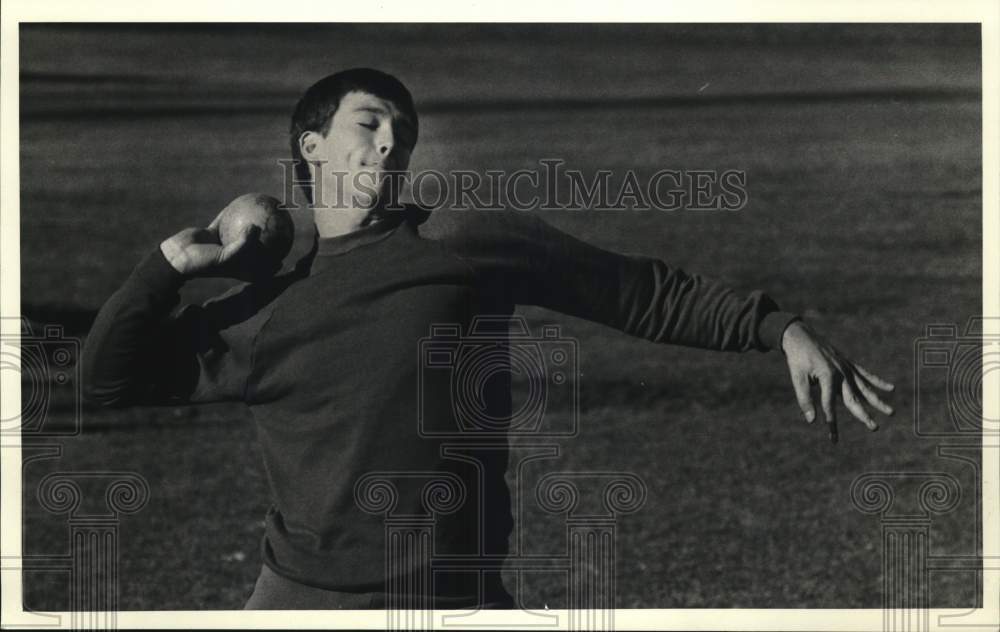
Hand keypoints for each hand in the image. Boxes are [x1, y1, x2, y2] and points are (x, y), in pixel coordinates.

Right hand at [159, 209, 280, 280]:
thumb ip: (244, 243)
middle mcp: (239, 258)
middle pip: (261, 245)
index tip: (292, 240)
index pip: (270, 263)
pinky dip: (236, 210)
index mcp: (245, 269)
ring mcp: (228, 244)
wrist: (179, 257)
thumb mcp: (228, 256)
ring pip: (246, 230)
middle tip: (284, 219)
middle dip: (273, 234)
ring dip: (256, 219)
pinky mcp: (218, 233)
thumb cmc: (205, 262)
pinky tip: (245, 198)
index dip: (282, 253)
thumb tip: (257, 228)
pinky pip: (230, 219)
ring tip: (266, 205)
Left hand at [781, 320, 894, 442]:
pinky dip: (878, 381)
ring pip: (865, 388)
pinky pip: (865, 374)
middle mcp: (841, 373)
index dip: (831, 422)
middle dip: (864, 415)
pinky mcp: (848, 363)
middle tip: (875, 427)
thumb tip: (812, 420)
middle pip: (854, 398)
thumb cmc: (797, 359)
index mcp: (827, 376)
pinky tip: (891, 388)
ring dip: (878, 401)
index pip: (830, 404)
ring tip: (891, 412)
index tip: (833, 438)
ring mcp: (847, 368)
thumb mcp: (797, 378)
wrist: (800, 336)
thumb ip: (804, 398)